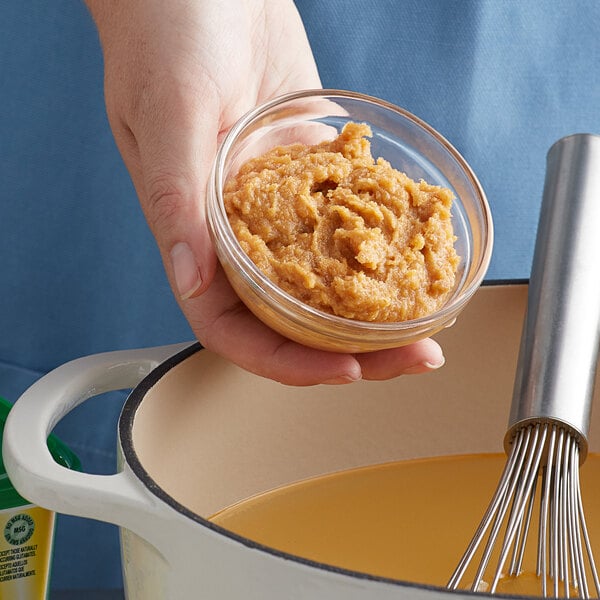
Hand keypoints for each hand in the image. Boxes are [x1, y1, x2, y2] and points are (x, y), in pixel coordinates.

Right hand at [85, 0, 444, 384]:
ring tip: (427, 320)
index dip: (285, 360)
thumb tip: (191, 278)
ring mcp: (280, 205)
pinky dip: (380, 244)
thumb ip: (177, 199)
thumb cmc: (166, 35)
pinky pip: (348, 220)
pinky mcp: (312, 171)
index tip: (344, 371)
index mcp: (196, 233)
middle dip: (349, 349)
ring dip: (373, 308)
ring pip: (324, 278)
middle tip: (412, 356)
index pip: (233, 326)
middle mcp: (239, 231)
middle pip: (291, 316)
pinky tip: (418, 255)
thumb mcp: (168, 114)